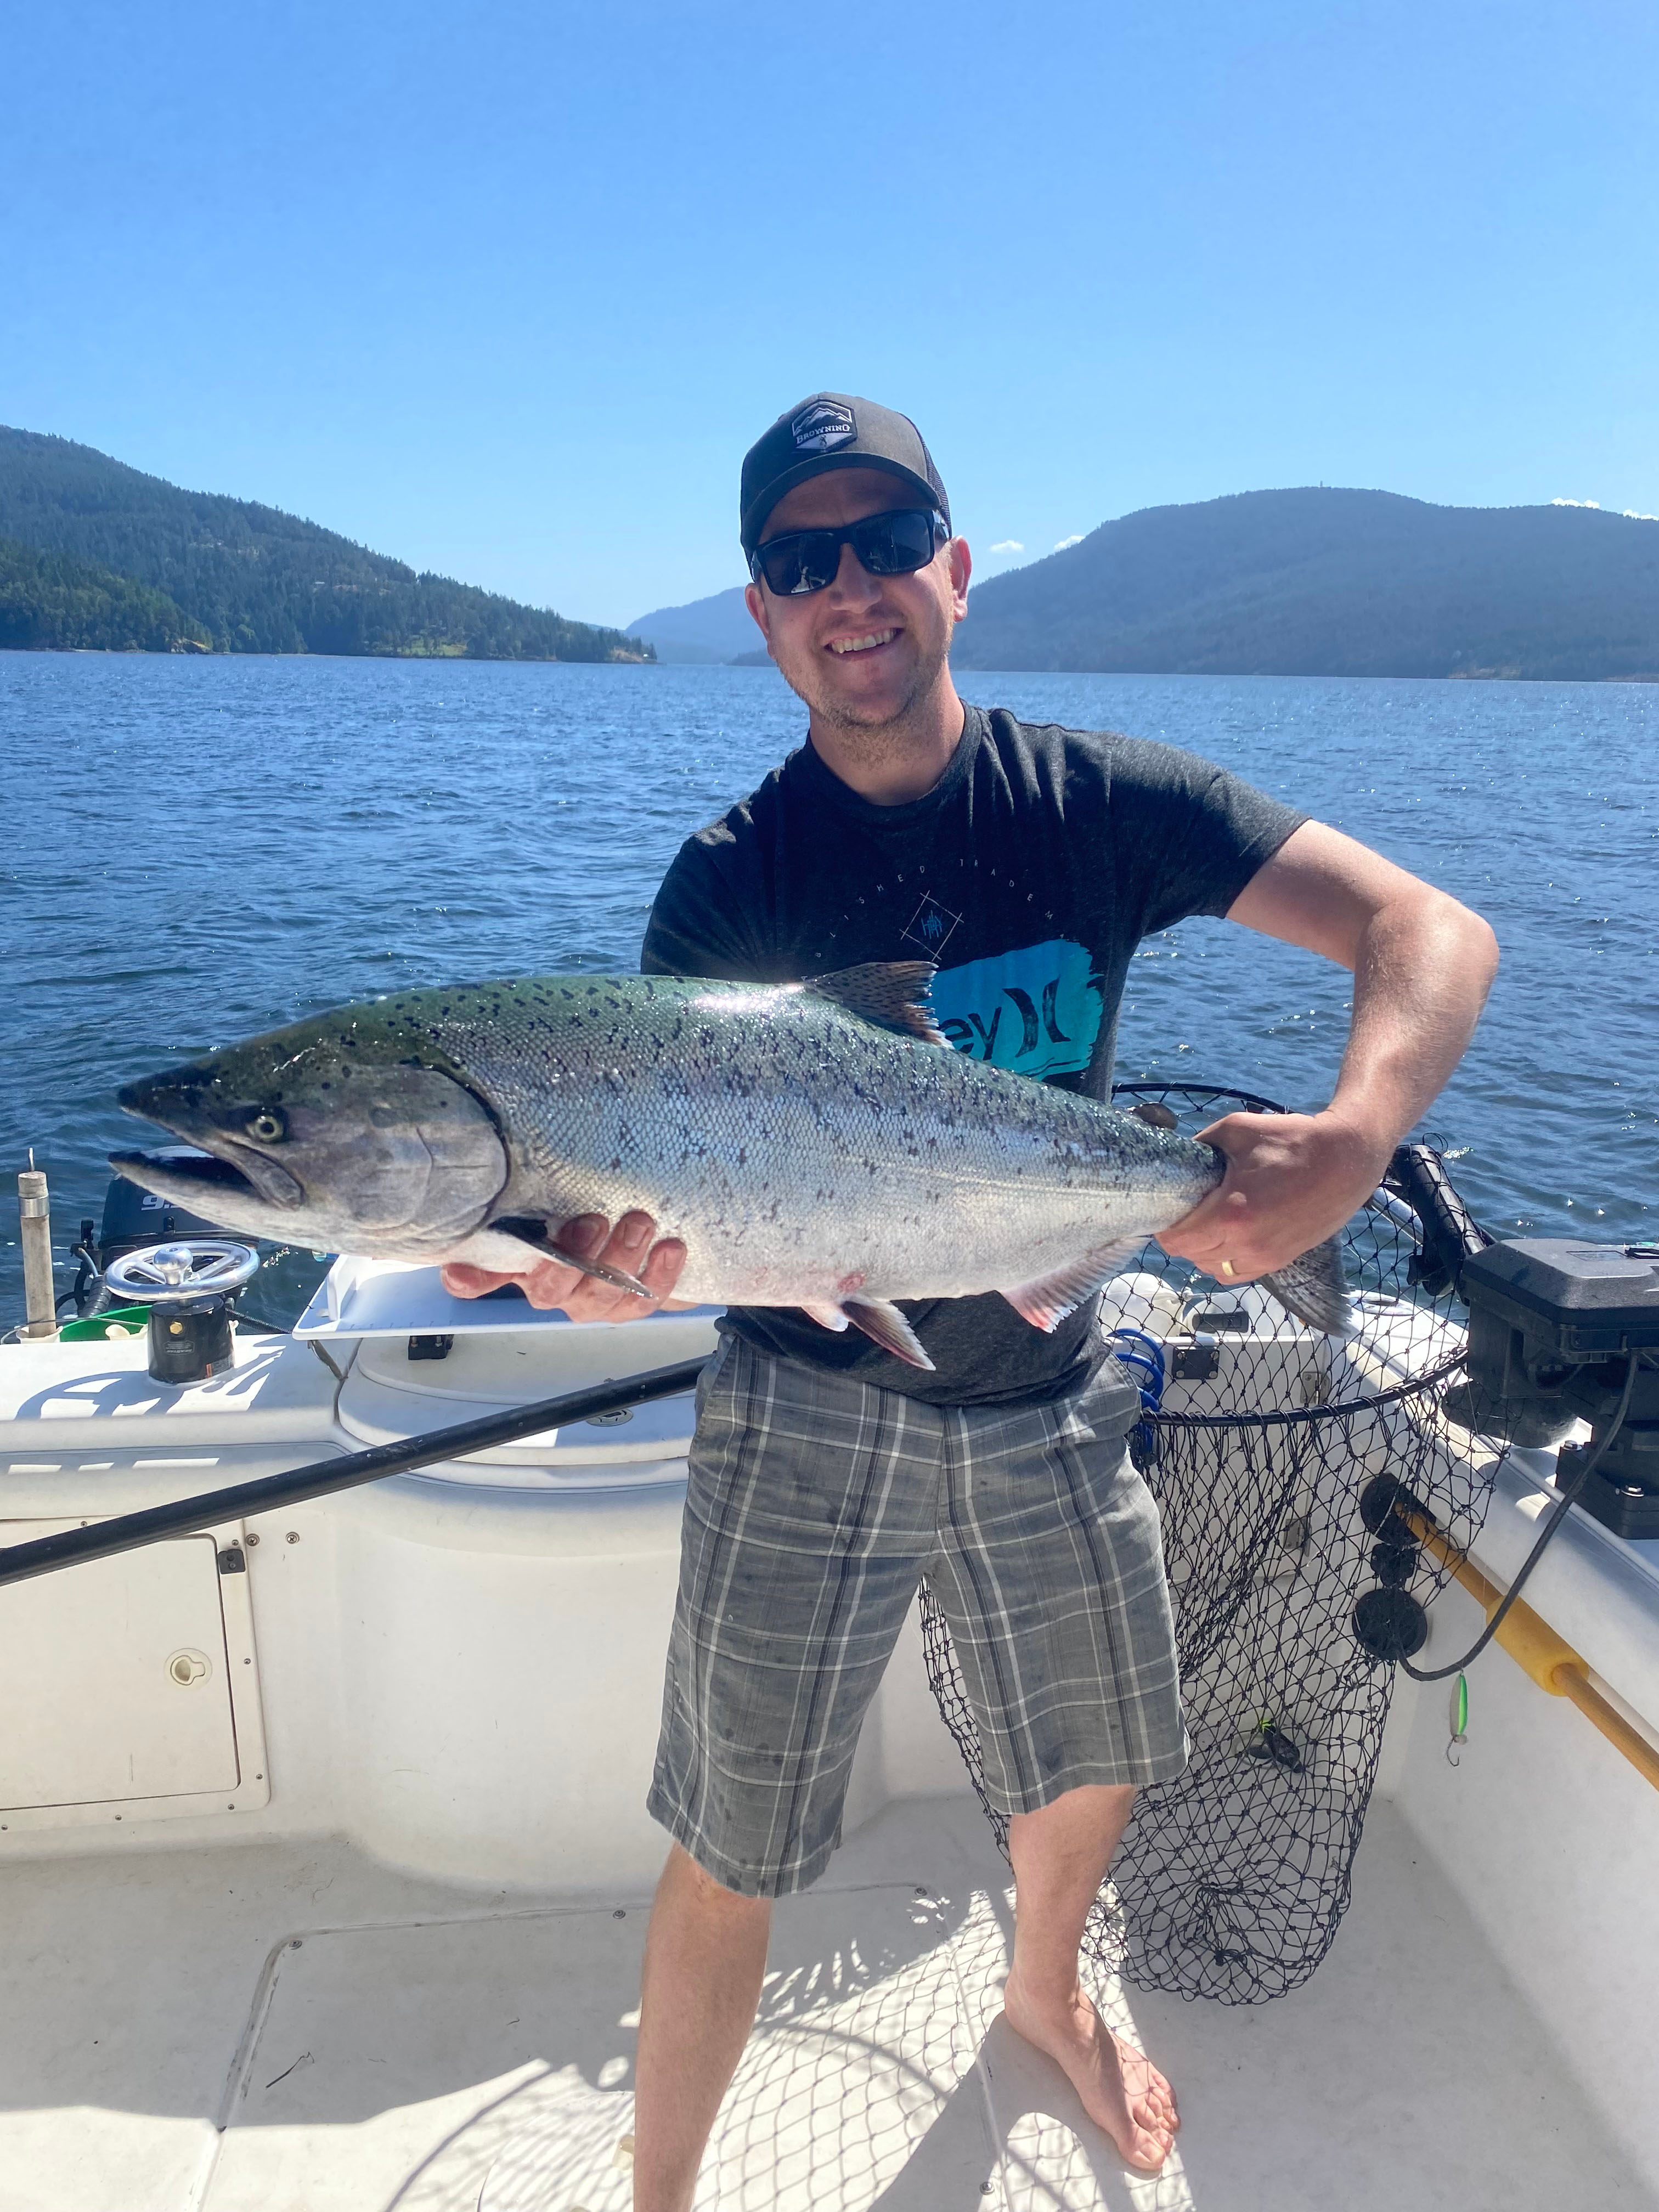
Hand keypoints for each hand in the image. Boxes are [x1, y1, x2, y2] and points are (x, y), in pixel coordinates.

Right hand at [440, 1211, 688, 1320]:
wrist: (651, 1231)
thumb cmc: (594, 1208)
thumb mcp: (558, 1194)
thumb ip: (529, 1191)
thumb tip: (496, 1174)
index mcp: (522, 1261)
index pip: (481, 1278)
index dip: (471, 1280)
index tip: (461, 1272)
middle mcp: (552, 1287)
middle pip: (550, 1290)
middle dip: (573, 1257)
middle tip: (595, 1220)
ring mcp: (591, 1301)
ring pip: (600, 1296)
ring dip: (620, 1260)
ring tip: (640, 1223)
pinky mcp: (631, 1306)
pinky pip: (642, 1303)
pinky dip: (659, 1276)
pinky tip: (671, 1248)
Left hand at [1156, 1110, 1393, 1281]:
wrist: (1347, 1158)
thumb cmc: (1293, 1140)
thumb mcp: (1237, 1129)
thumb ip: (1200, 1145)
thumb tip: (1178, 1156)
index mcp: (1231, 1213)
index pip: (1177, 1241)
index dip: (1164, 1227)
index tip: (1168, 1209)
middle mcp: (1247, 1243)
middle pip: (1191, 1256)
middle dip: (1182, 1236)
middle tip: (1187, 1212)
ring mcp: (1266, 1256)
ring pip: (1213, 1269)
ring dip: (1203, 1251)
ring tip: (1208, 1225)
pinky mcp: (1282, 1259)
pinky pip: (1238, 1273)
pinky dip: (1226, 1260)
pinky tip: (1230, 1237)